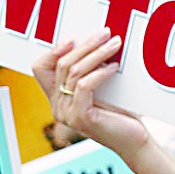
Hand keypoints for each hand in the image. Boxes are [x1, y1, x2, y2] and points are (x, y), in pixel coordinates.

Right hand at [36, 30, 147, 160]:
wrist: (134, 141)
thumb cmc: (121, 113)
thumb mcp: (102, 87)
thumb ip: (91, 69)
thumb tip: (96, 39)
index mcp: (58, 97)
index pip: (40, 68)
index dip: (54, 50)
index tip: (76, 37)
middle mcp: (57, 106)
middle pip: (62, 65)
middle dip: (86, 45)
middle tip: (106, 33)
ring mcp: (67, 114)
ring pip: (74, 72)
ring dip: (97, 54)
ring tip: (116, 44)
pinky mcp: (80, 118)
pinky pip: (85, 86)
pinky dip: (100, 73)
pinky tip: (114, 66)